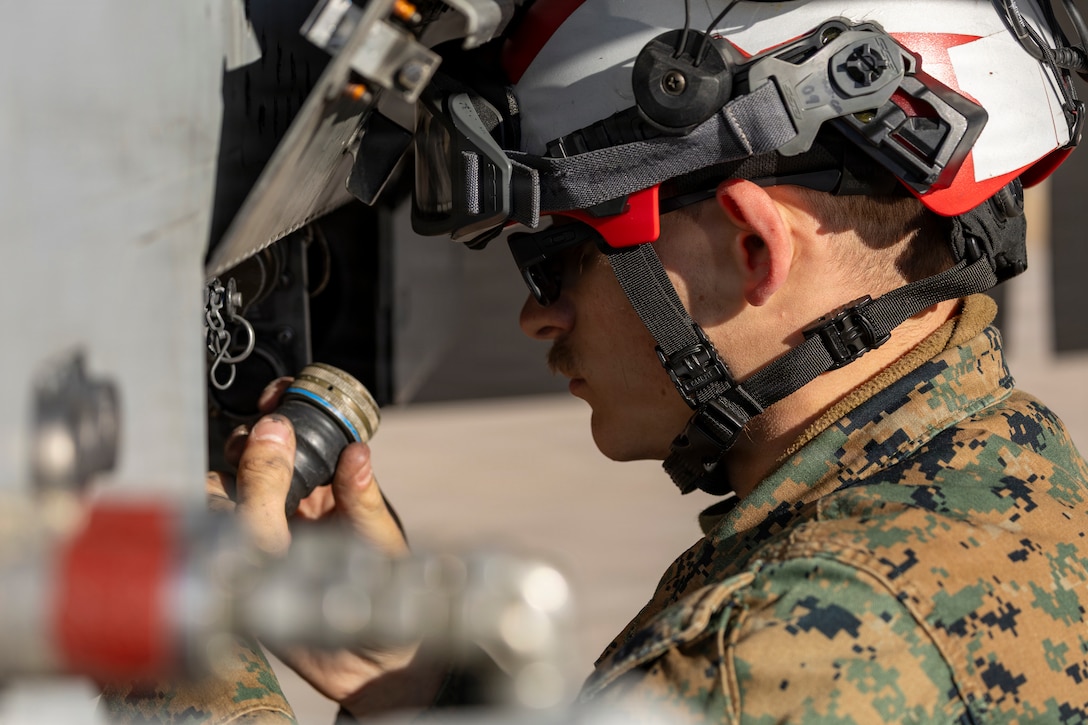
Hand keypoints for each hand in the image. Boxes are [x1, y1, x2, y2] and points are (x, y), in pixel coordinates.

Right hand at [205, 377, 443, 716]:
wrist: (367, 660)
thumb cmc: (382, 591)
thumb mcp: (377, 539)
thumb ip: (359, 497)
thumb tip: (357, 452)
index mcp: (331, 484)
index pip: (304, 433)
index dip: (288, 407)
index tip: (278, 394)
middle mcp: (296, 499)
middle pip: (259, 452)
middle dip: (251, 437)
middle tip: (254, 439)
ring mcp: (269, 526)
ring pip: (233, 483)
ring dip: (229, 472)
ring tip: (237, 478)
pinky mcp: (247, 556)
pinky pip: (221, 523)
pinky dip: (214, 509)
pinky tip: (224, 511)